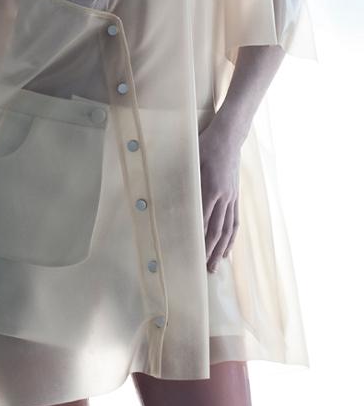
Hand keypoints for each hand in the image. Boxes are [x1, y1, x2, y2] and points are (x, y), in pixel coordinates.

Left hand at [197, 117, 240, 272]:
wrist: (229, 136)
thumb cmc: (206, 145)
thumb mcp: (190, 160)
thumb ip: (183, 178)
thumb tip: (169, 195)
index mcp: (210, 188)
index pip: (203, 220)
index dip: (197, 238)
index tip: (190, 253)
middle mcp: (224, 196)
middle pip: (216, 230)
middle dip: (209, 251)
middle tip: (203, 269)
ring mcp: (232, 197)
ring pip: (227, 229)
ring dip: (221, 249)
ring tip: (216, 266)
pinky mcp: (236, 196)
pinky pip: (235, 221)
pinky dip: (232, 237)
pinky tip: (228, 249)